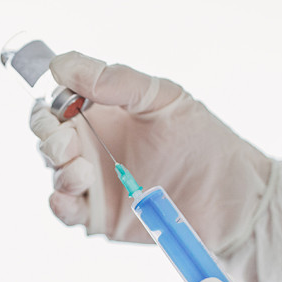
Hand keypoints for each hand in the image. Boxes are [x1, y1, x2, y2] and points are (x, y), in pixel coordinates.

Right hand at [29, 51, 271, 249]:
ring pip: (53, 171)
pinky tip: (70, 197)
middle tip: (69, 143)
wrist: (235, 198)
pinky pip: (65, 210)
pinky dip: (60, 203)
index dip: (49, 101)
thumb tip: (61, 65)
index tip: (62, 103)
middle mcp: (92, 144)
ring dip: (59, 169)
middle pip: (46, 135)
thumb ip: (116, 81)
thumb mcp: (164, 98)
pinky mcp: (99, 216)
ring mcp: (93, 181)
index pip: (56, 101)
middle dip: (48, 136)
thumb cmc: (205, 141)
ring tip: (84, 172)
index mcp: (102, 111)